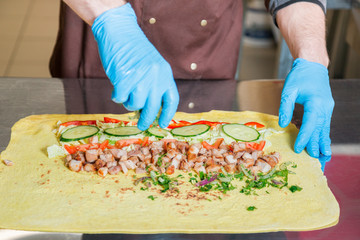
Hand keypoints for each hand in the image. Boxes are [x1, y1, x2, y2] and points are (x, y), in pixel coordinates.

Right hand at [91, 3, 178, 129]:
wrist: (119, 31)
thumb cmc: (133, 50)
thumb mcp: (152, 66)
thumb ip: (153, 84)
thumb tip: (147, 110)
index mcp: (165, 74)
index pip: (171, 100)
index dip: (168, 114)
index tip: (163, 125)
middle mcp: (155, 77)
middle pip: (153, 108)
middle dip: (146, 120)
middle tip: (141, 126)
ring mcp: (140, 78)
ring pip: (135, 104)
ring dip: (128, 103)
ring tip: (125, 92)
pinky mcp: (124, 79)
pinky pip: (120, 98)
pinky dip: (116, 96)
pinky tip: (116, 86)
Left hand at [279, 58, 334, 157]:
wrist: (312, 65)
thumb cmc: (299, 76)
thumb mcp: (288, 90)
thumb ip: (285, 107)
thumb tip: (282, 124)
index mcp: (316, 103)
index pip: (310, 124)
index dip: (304, 138)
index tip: (298, 149)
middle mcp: (325, 107)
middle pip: (320, 130)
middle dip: (316, 145)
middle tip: (314, 160)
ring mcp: (327, 108)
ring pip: (325, 129)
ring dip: (323, 143)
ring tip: (323, 157)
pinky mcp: (326, 108)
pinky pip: (325, 124)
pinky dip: (323, 135)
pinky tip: (323, 144)